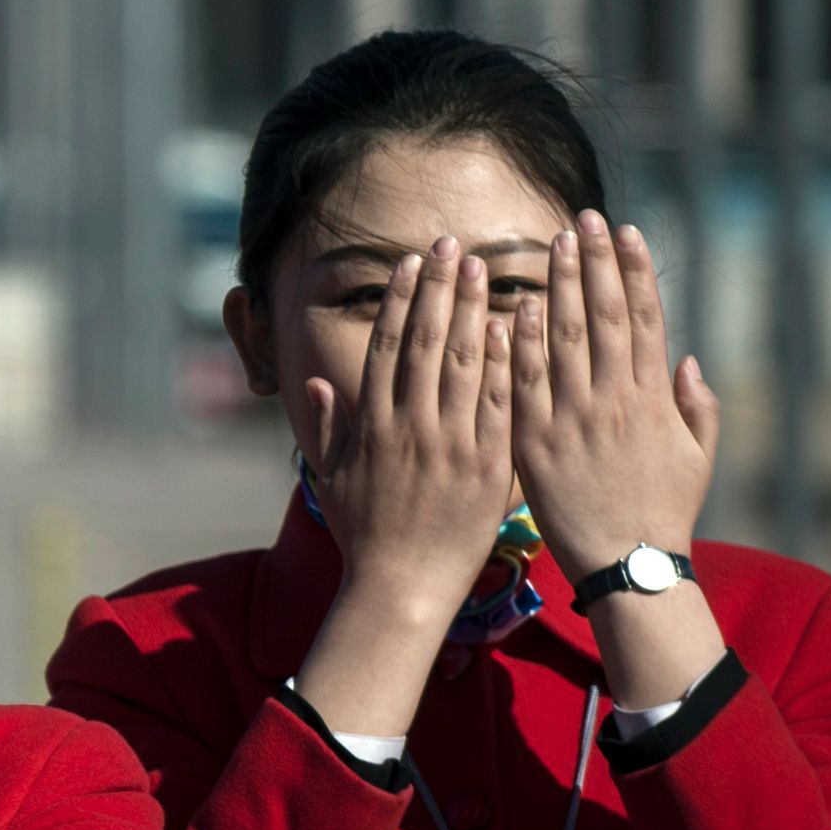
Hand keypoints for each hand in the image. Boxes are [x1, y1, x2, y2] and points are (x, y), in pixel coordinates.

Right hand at [290, 236, 519, 739]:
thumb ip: (327, 427)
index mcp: (373, 425)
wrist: (402, 584)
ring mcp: (450, 443)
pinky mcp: (486, 464)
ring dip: (474, 310)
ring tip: (484, 269)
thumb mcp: (331, 477)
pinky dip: (506, 363)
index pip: (386, 347)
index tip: (412, 265)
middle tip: (453, 245)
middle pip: (426, 342)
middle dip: (440, 289)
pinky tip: (514, 326)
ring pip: (464, 362)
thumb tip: (316, 383)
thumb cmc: (366, 533)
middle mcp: (410, 425)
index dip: (400, 302)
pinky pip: (498, 403)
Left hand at [510, 213, 726, 709]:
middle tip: (584, 218)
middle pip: (606, 315)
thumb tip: (688, 360)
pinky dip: (524, 344)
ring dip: (560, 287)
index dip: (636, 271)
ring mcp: (574, 418)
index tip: (627, 231)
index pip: (647, 318)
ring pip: (567, 339)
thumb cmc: (663, 512)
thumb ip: (697, 407)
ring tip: (551, 244)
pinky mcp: (536, 442)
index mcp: (655, 398)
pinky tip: (518, 307)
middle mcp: (616, 399)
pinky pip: (526, 384)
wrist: (628, 565)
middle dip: (595, 262)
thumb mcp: (699, 457)